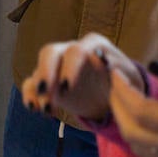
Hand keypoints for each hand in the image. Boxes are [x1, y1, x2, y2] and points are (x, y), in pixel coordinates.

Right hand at [21, 33, 144, 123]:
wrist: (114, 90)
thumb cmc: (124, 80)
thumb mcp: (128, 75)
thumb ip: (119, 69)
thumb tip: (108, 65)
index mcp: (92, 45)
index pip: (76, 51)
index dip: (70, 68)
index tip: (68, 87)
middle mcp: (70, 51)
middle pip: (50, 53)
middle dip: (45, 71)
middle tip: (45, 91)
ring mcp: (57, 65)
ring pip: (39, 70)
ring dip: (39, 90)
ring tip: (47, 111)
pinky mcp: (49, 82)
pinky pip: (32, 84)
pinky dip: (29, 94)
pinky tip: (33, 108)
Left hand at [108, 61, 157, 156]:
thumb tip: (156, 68)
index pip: (142, 112)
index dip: (123, 91)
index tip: (116, 72)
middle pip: (132, 133)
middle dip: (117, 107)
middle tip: (114, 83)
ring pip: (139, 148)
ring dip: (124, 123)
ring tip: (122, 98)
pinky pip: (151, 155)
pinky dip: (137, 136)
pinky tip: (139, 120)